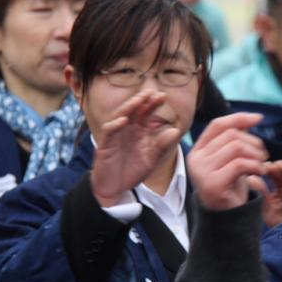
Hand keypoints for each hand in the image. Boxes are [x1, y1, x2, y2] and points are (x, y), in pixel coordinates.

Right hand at [90, 90, 182, 206]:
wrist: (115, 189)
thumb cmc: (132, 172)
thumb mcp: (151, 160)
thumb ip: (162, 146)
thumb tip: (175, 130)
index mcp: (138, 131)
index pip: (145, 113)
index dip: (153, 104)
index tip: (163, 96)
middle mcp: (126, 130)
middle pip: (133, 111)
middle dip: (142, 101)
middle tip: (152, 91)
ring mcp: (115, 136)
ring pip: (119, 116)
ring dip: (128, 107)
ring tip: (138, 100)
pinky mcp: (105, 145)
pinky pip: (109, 131)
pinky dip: (115, 125)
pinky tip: (124, 120)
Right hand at [188, 113, 267, 209]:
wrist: (226, 219)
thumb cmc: (230, 187)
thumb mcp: (231, 160)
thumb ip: (235, 140)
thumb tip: (253, 118)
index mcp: (197, 150)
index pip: (217, 124)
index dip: (239, 118)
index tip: (259, 118)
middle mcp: (195, 159)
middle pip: (230, 135)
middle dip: (253, 141)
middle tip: (264, 155)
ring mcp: (202, 172)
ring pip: (235, 147)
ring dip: (256, 154)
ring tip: (262, 164)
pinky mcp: (213, 184)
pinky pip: (239, 164)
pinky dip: (255, 166)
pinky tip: (261, 172)